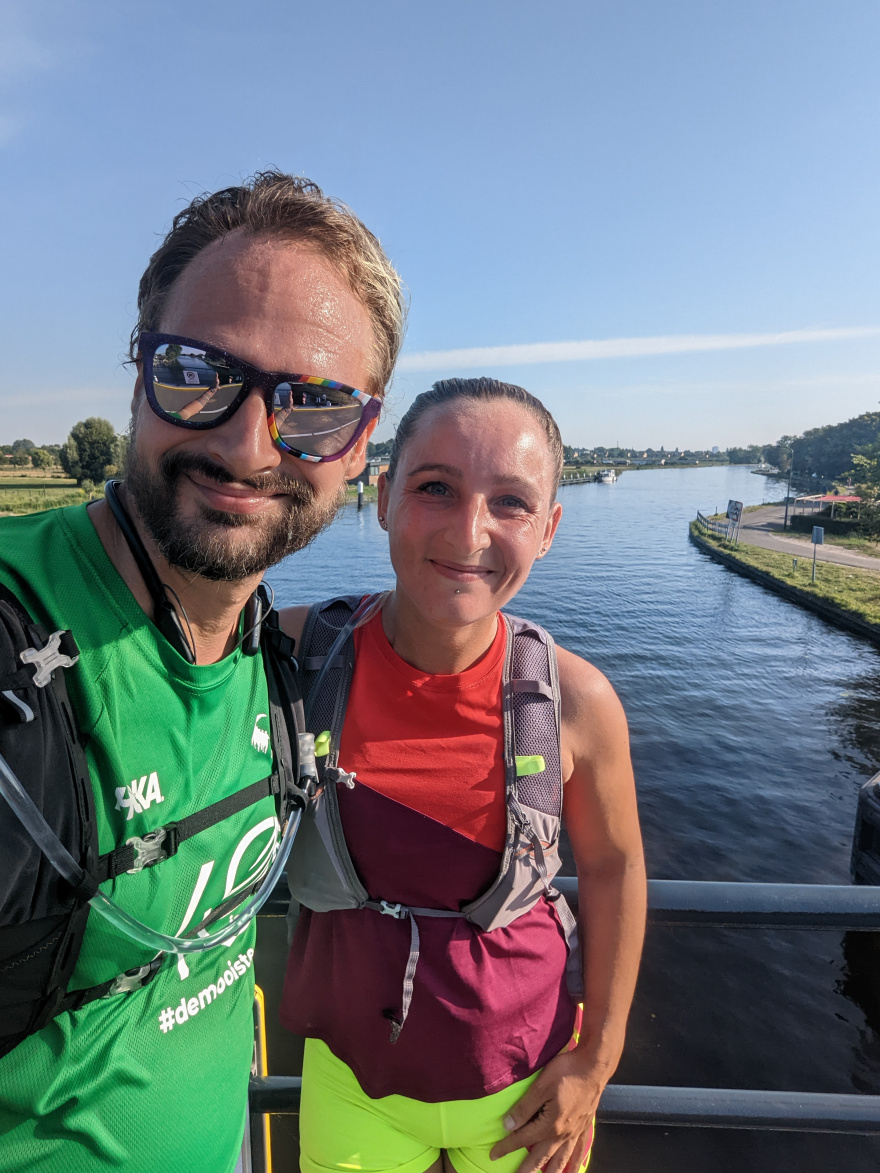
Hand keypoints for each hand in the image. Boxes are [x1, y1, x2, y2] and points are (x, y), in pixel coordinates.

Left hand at [490, 1048, 603, 1172]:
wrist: (594, 1066)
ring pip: (561, 1160)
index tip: (493, 1154)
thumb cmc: (567, 1071)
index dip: (506, 1147)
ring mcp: (575, 1132)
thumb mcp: (541, 1085)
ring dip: (551, 1172)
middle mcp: (563, 1134)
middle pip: (541, 1157)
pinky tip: (573, 1170)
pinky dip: (575, 1164)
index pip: (522, 1139)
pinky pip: (580, 1151)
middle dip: (526, 1169)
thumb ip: (524, 1107)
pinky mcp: (585, 1127)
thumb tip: (508, 1125)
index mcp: (550, 1124)